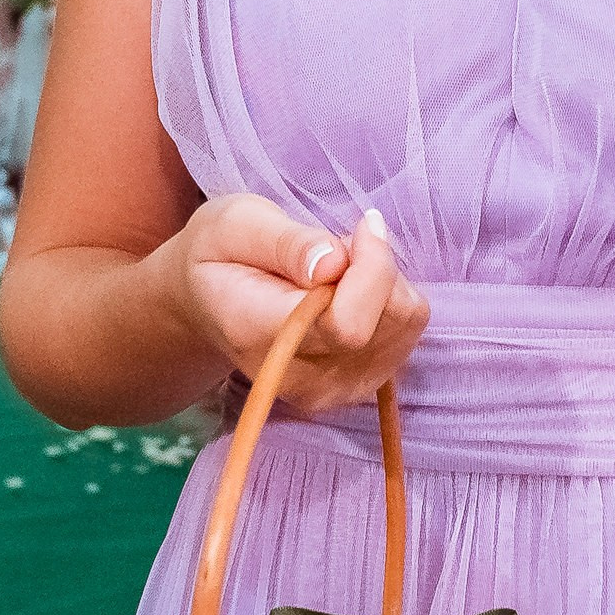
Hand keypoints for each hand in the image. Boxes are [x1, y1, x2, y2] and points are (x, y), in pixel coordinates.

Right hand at [169, 192, 427, 412]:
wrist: (206, 303)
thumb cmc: (220, 254)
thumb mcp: (236, 224)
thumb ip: (286, 243)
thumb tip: (334, 263)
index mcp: (258, 334)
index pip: (347, 324)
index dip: (372, 268)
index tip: (362, 224)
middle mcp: (297, 378)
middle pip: (386, 322)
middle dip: (377, 266)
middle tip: (337, 245)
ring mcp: (330, 390)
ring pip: (405, 324)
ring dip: (385, 282)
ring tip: (337, 270)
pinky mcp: (356, 387)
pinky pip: (407, 334)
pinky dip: (389, 301)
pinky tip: (350, 292)